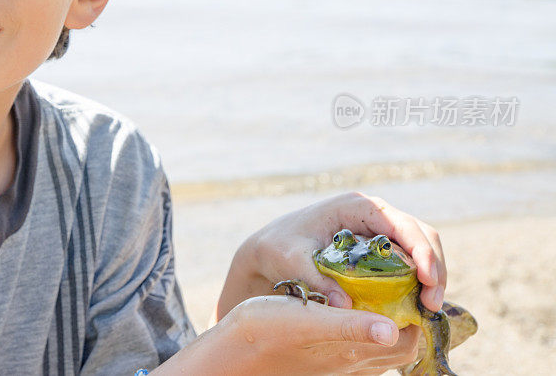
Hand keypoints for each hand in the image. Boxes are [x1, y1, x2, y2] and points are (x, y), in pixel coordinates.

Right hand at [155, 294, 420, 374]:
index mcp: (354, 354)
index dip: (419, 317)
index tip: (417, 286)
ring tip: (383, 292)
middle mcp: (351, 365)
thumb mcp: (310, 321)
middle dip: (408, 319)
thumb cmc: (267, 331)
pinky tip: (350, 307)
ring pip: (378, 347)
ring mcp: (336, 365)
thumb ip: (351, 326)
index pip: (408, 342)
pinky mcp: (320, 359)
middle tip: (405, 285)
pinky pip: (356, 347)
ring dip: (387, 323)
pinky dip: (365, 328)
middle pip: (398, 347)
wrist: (232, 353)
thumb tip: (393, 329)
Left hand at [213, 192, 445, 323]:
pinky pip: (409, 260)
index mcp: (357, 206)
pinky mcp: (378, 247)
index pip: (402, 224)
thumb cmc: (279, 247)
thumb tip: (345, 306)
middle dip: (433, 268)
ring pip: (420, 247)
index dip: (421, 251)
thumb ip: (316, 280)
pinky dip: (419, 280)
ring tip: (428, 307)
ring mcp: (378, 229)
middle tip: (431, 304)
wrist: (269, 247)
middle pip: (420, 234)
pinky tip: (417, 304)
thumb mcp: (292, 261)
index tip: (427, 282)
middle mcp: (374, 213)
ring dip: (431, 276)